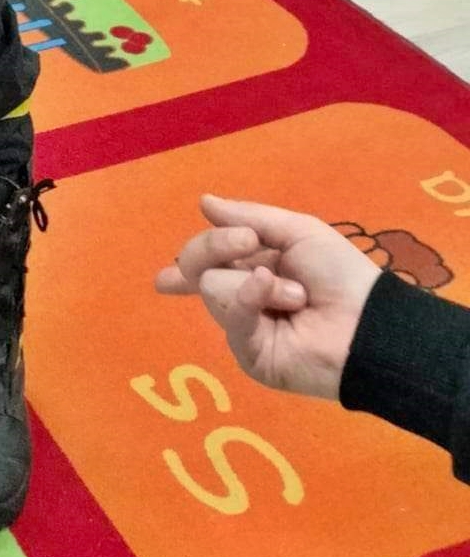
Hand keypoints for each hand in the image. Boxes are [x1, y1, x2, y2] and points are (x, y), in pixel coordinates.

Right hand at [154, 195, 383, 400]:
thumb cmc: (339, 273)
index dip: (189, 257)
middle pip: (195, 266)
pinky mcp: (249, 354)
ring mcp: (243, 327)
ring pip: (211, 286)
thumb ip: (248, 216)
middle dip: (213, 246)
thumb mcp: (297, 232)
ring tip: (297, 296)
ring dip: (258, 281)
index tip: (203, 241)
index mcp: (251, 268)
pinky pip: (232, 316)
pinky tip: (273, 294)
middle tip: (246, 242)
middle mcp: (241, 297)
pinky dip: (249, 297)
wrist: (367, 321)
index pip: (204, 259)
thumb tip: (203, 201)